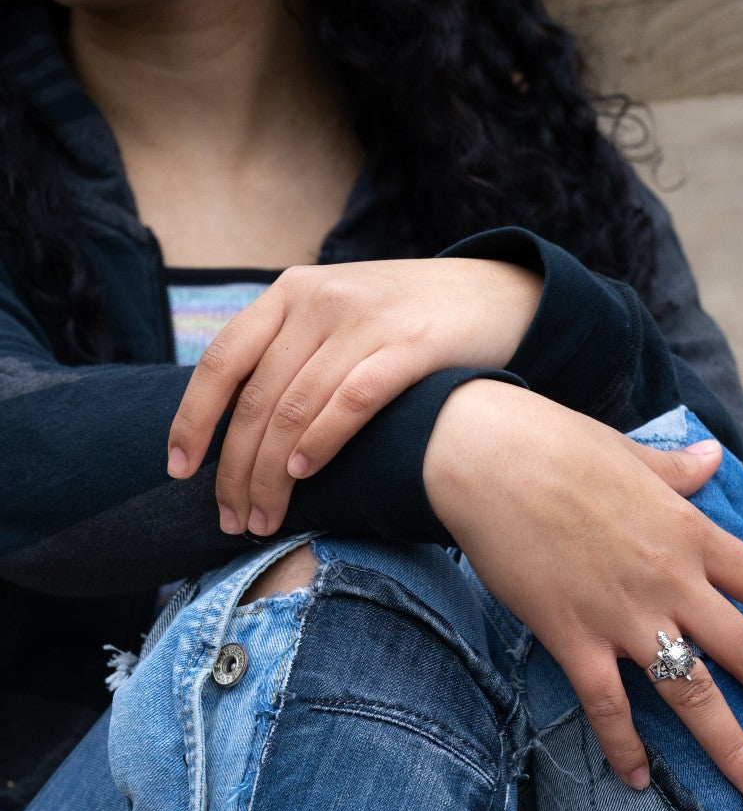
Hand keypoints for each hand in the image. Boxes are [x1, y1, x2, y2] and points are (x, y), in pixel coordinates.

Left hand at [166, 257, 541, 534]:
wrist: (496, 294)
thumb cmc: (405, 319)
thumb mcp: (336, 312)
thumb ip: (288, 349)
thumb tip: (232, 423)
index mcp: (291, 292)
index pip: (221, 361)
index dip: (193, 419)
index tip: (179, 471)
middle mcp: (321, 301)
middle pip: (257, 398)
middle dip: (234, 468)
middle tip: (231, 518)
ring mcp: (366, 321)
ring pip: (295, 408)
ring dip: (270, 474)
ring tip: (264, 517)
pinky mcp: (412, 346)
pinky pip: (351, 401)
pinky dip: (320, 442)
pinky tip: (302, 475)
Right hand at [424, 380, 742, 802]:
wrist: (487, 458)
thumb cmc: (557, 445)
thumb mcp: (629, 454)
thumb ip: (676, 471)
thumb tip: (711, 457)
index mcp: (689, 532)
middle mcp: (669, 580)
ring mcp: (622, 614)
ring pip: (692, 692)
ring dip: (731, 746)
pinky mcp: (572, 636)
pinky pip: (607, 704)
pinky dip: (623, 745)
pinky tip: (635, 779)